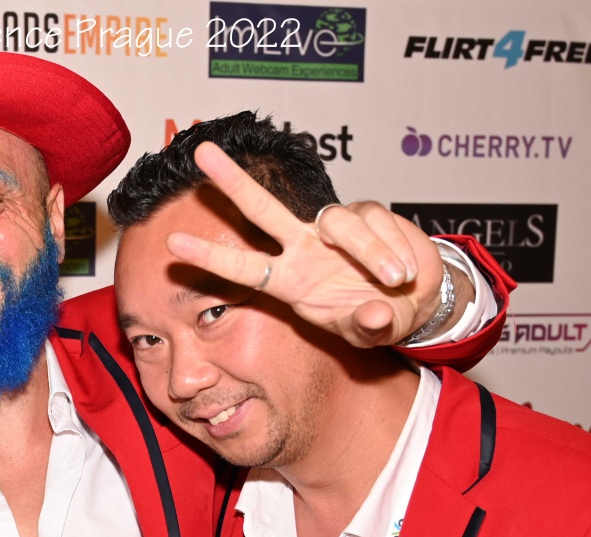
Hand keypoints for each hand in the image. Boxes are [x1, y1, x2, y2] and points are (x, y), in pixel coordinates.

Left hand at [164, 141, 448, 347]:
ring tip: (396, 279)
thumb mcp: (370, 331)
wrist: (417, 300)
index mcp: (290, 281)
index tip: (173, 244)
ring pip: (341, 224)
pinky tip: (406, 268)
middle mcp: (303, 247)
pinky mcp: (368, 213)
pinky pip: (378, 223)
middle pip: (262, 209)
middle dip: (233, 182)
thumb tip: (374, 315)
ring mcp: (333, 228)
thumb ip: (369, 326)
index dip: (210, 256)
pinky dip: (395, 247)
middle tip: (202, 152)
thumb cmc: (377, 318)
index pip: (243, 267)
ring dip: (372, 253)